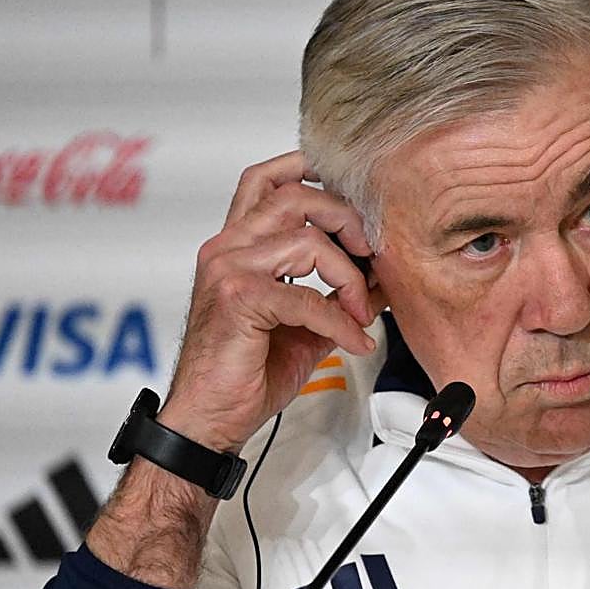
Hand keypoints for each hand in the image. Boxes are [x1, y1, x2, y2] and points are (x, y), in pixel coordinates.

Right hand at [158, 151, 382, 453]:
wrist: (209, 419)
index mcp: (236, 245)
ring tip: (360, 310)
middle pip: (296, 196)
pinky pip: (308, 297)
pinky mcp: (238, 299)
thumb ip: (335, 296)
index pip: (265, 180)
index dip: (307, 169)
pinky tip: (354, 341)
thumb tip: (380, 279)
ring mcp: (228, 269)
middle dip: (346, 220)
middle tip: (372, 254)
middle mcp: (227, 248)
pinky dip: (340, 321)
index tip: (350, 189)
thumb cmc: (246, 372)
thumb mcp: (303, 325)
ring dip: (348, 275)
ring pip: (307, 239)